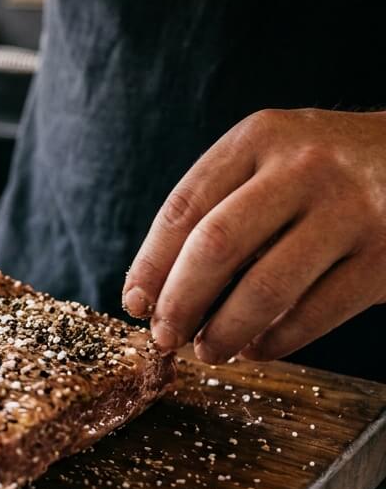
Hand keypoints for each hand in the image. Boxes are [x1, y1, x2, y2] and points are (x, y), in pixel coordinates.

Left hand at [123, 108, 385, 363]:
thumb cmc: (330, 167)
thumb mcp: (274, 157)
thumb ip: (221, 206)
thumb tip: (155, 291)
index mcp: (261, 138)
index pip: (184, 208)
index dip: (151, 263)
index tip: (135, 303)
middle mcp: (305, 167)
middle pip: (216, 246)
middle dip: (180, 301)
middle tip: (164, 335)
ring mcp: (352, 211)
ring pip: (266, 287)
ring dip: (225, 330)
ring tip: (208, 350)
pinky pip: (316, 312)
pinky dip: (277, 340)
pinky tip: (256, 347)